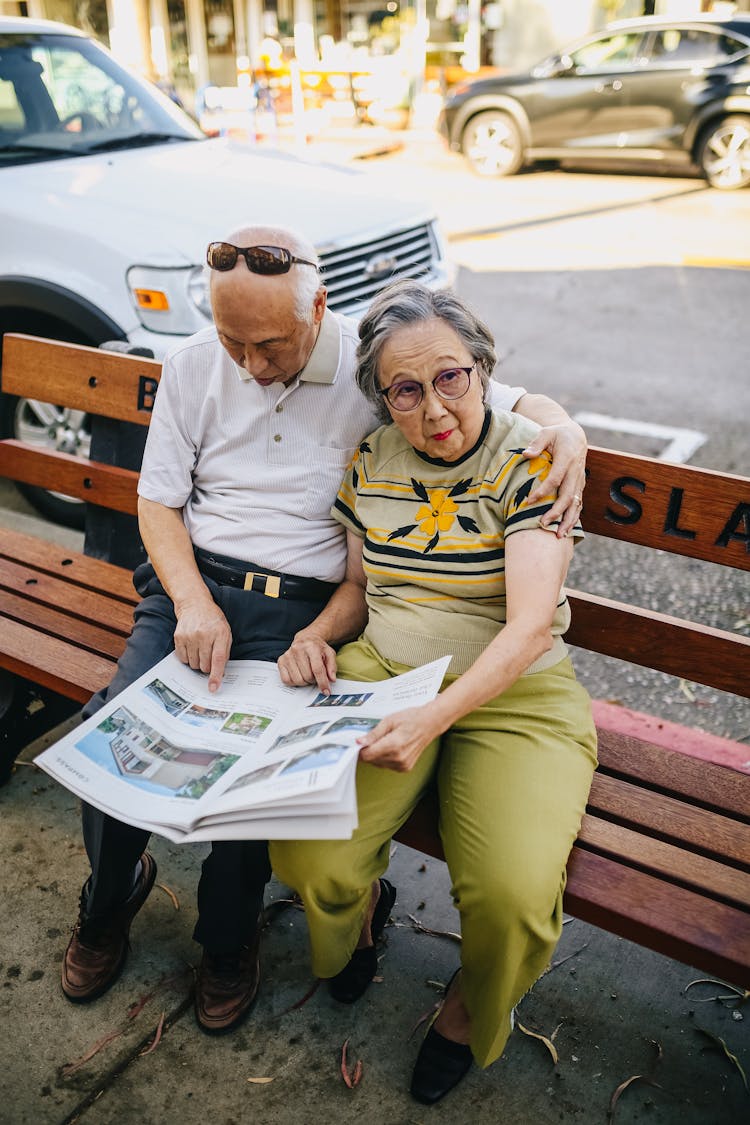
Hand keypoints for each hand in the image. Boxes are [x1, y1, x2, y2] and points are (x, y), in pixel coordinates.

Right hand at [173, 600, 231, 691]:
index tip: (213, 688)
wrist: (195, 604)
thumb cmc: (213, 621)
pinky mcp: (179, 637)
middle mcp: (204, 635)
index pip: (218, 659)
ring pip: (193, 664)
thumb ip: (224, 652)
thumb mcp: (225, 633)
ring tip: (200, 650)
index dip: (216, 676)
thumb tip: (220, 673)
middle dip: (207, 667)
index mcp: (220, 634)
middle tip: (208, 658)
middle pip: (204, 665)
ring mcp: (190, 636)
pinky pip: (182, 659)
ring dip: (197, 662)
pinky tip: (192, 648)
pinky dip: (188, 658)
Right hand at [278, 630, 337, 693]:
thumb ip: (332, 667)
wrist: (305, 640)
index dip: (323, 682)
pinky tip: (299, 675)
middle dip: (314, 681)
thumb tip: (332, 679)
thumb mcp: (329, 654)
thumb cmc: (318, 648)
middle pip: (307, 676)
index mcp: (311, 646)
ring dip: (305, 682)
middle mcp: (298, 650)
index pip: (317, 669)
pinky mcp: (281, 661)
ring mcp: (288, 655)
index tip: (326, 691)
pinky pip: (286, 680)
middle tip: (316, 676)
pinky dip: (294, 682)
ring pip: (297, 680)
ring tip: (308, 675)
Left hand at [357, 706, 441, 771]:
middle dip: (369, 750)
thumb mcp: (389, 720)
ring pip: (378, 764)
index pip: (367, 755)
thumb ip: (373, 734)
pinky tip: (392, 747)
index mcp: (394, 745)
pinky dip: (385, 758)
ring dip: (376, 754)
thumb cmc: (411, 718)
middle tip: (374, 737)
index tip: (358, 742)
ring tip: (386, 740)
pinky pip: (387, 765)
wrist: (430, 723)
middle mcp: (399, 758)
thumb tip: (359, 742)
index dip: (360, 749)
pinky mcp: (405, 768)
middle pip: (371, 760)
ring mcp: (403, 765)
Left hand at [524, 421, 586, 537]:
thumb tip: (526, 454)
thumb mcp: (546, 432)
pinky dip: (573, 518)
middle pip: (567, 495)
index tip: (530, 500)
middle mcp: (576, 472)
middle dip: (556, 511)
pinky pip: (578, 505)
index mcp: (567, 458)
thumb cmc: (557, 434)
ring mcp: (579, 481)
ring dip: (568, 520)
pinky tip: (566, 531)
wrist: (576, 436)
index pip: (555, 478)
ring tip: (558, 536)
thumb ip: (537, 443)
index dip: (544, 490)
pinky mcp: (580, 486)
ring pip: (575, 504)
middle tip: (543, 523)